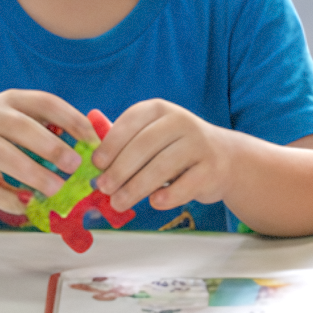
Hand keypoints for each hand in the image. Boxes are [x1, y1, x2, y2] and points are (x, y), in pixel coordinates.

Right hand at [0, 90, 94, 216]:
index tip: (93, 141)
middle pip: (23, 129)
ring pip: (6, 158)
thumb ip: (45, 124)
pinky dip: (10, 199)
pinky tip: (29, 207)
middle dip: (52, 147)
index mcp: (11, 100)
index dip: (72, 120)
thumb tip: (92, 144)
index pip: (46, 103)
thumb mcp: (12, 114)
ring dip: (35, 175)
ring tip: (57, 190)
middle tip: (76, 166)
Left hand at [93, 100, 239, 213]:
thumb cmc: (176, 148)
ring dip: (136, 188)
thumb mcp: (151, 134)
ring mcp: (199, 144)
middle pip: (143, 146)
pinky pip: (184, 185)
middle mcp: (181, 121)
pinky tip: (153, 203)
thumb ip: (122, 137)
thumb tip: (86, 131)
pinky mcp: (212, 169)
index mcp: (159, 109)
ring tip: (118, 203)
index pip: (130, 123)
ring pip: (161, 167)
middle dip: (119, 170)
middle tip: (102, 189)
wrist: (225, 158)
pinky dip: (167, 196)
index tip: (96, 165)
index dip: (110, 144)